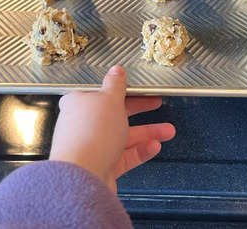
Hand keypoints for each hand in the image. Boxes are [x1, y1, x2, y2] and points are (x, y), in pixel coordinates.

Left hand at [49, 65, 175, 191]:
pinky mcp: (101, 166)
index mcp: (78, 104)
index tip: (138, 87)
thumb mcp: (109, 99)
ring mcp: (92, 147)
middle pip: (115, 114)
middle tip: (155, 103)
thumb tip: (116, 70)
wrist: (83, 176)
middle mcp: (83, 125)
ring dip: (147, 133)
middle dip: (139, 109)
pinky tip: (154, 147)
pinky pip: (125, 156)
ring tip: (168, 131)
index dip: (121, 89)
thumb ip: (115, 84)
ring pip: (123, 136)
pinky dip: (140, 151)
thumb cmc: (90, 134)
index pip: (102, 92)